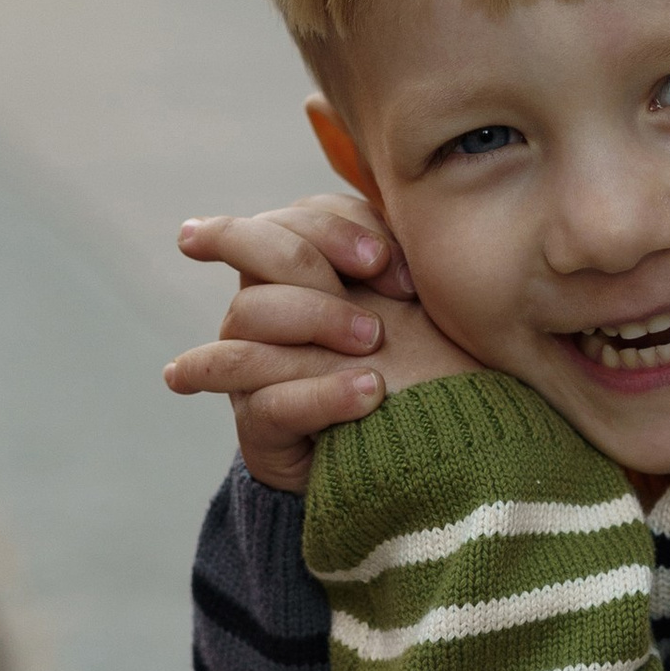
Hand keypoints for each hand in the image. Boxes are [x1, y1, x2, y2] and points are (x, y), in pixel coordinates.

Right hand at [167, 196, 479, 490]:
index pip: (297, 216)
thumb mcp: (416, 306)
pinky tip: (369, 392)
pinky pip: (270, 401)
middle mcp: (262, 306)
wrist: (415, 454)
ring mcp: (250, 364)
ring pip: (249, 313)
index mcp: (298, 267)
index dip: (339, 227)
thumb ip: (400, 262)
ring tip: (376, 342)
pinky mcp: (258, 426)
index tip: (392, 263)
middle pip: (257, 249)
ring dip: (317, 316)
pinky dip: (322, 393)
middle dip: (319, 257)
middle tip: (389, 295)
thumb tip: (401, 237)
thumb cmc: (420, 364)